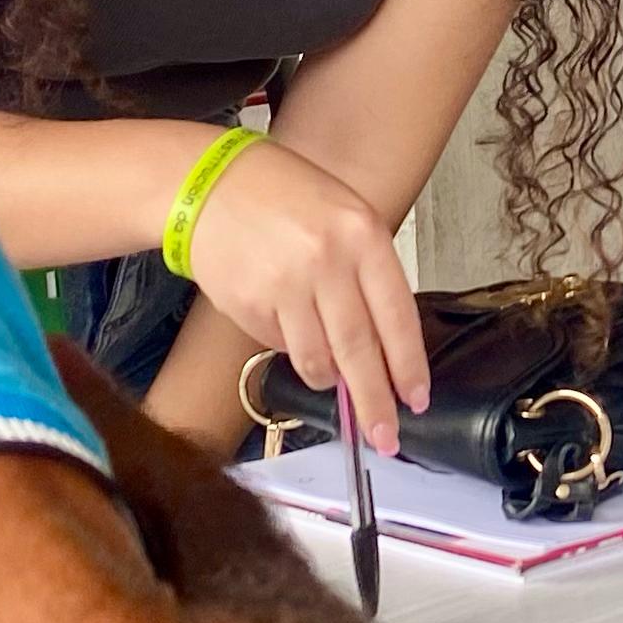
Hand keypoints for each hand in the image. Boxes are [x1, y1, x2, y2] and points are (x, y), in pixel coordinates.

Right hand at [183, 137, 428, 452]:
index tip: (415, 400)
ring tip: (327, 365)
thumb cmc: (283, 195)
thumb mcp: (344, 214)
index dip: (408, 367)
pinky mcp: (249, 305)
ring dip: (327, 376)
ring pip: (318, 361)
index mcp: (362, 234)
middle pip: (359, 351)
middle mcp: (326, 260)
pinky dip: (289, 347)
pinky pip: (280, 349)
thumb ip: (368, 273)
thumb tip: (387, 347)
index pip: (397, 317)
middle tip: (384, 438)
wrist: (206, 184)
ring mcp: (284, 285)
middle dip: (374, 404)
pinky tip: (284, 318)